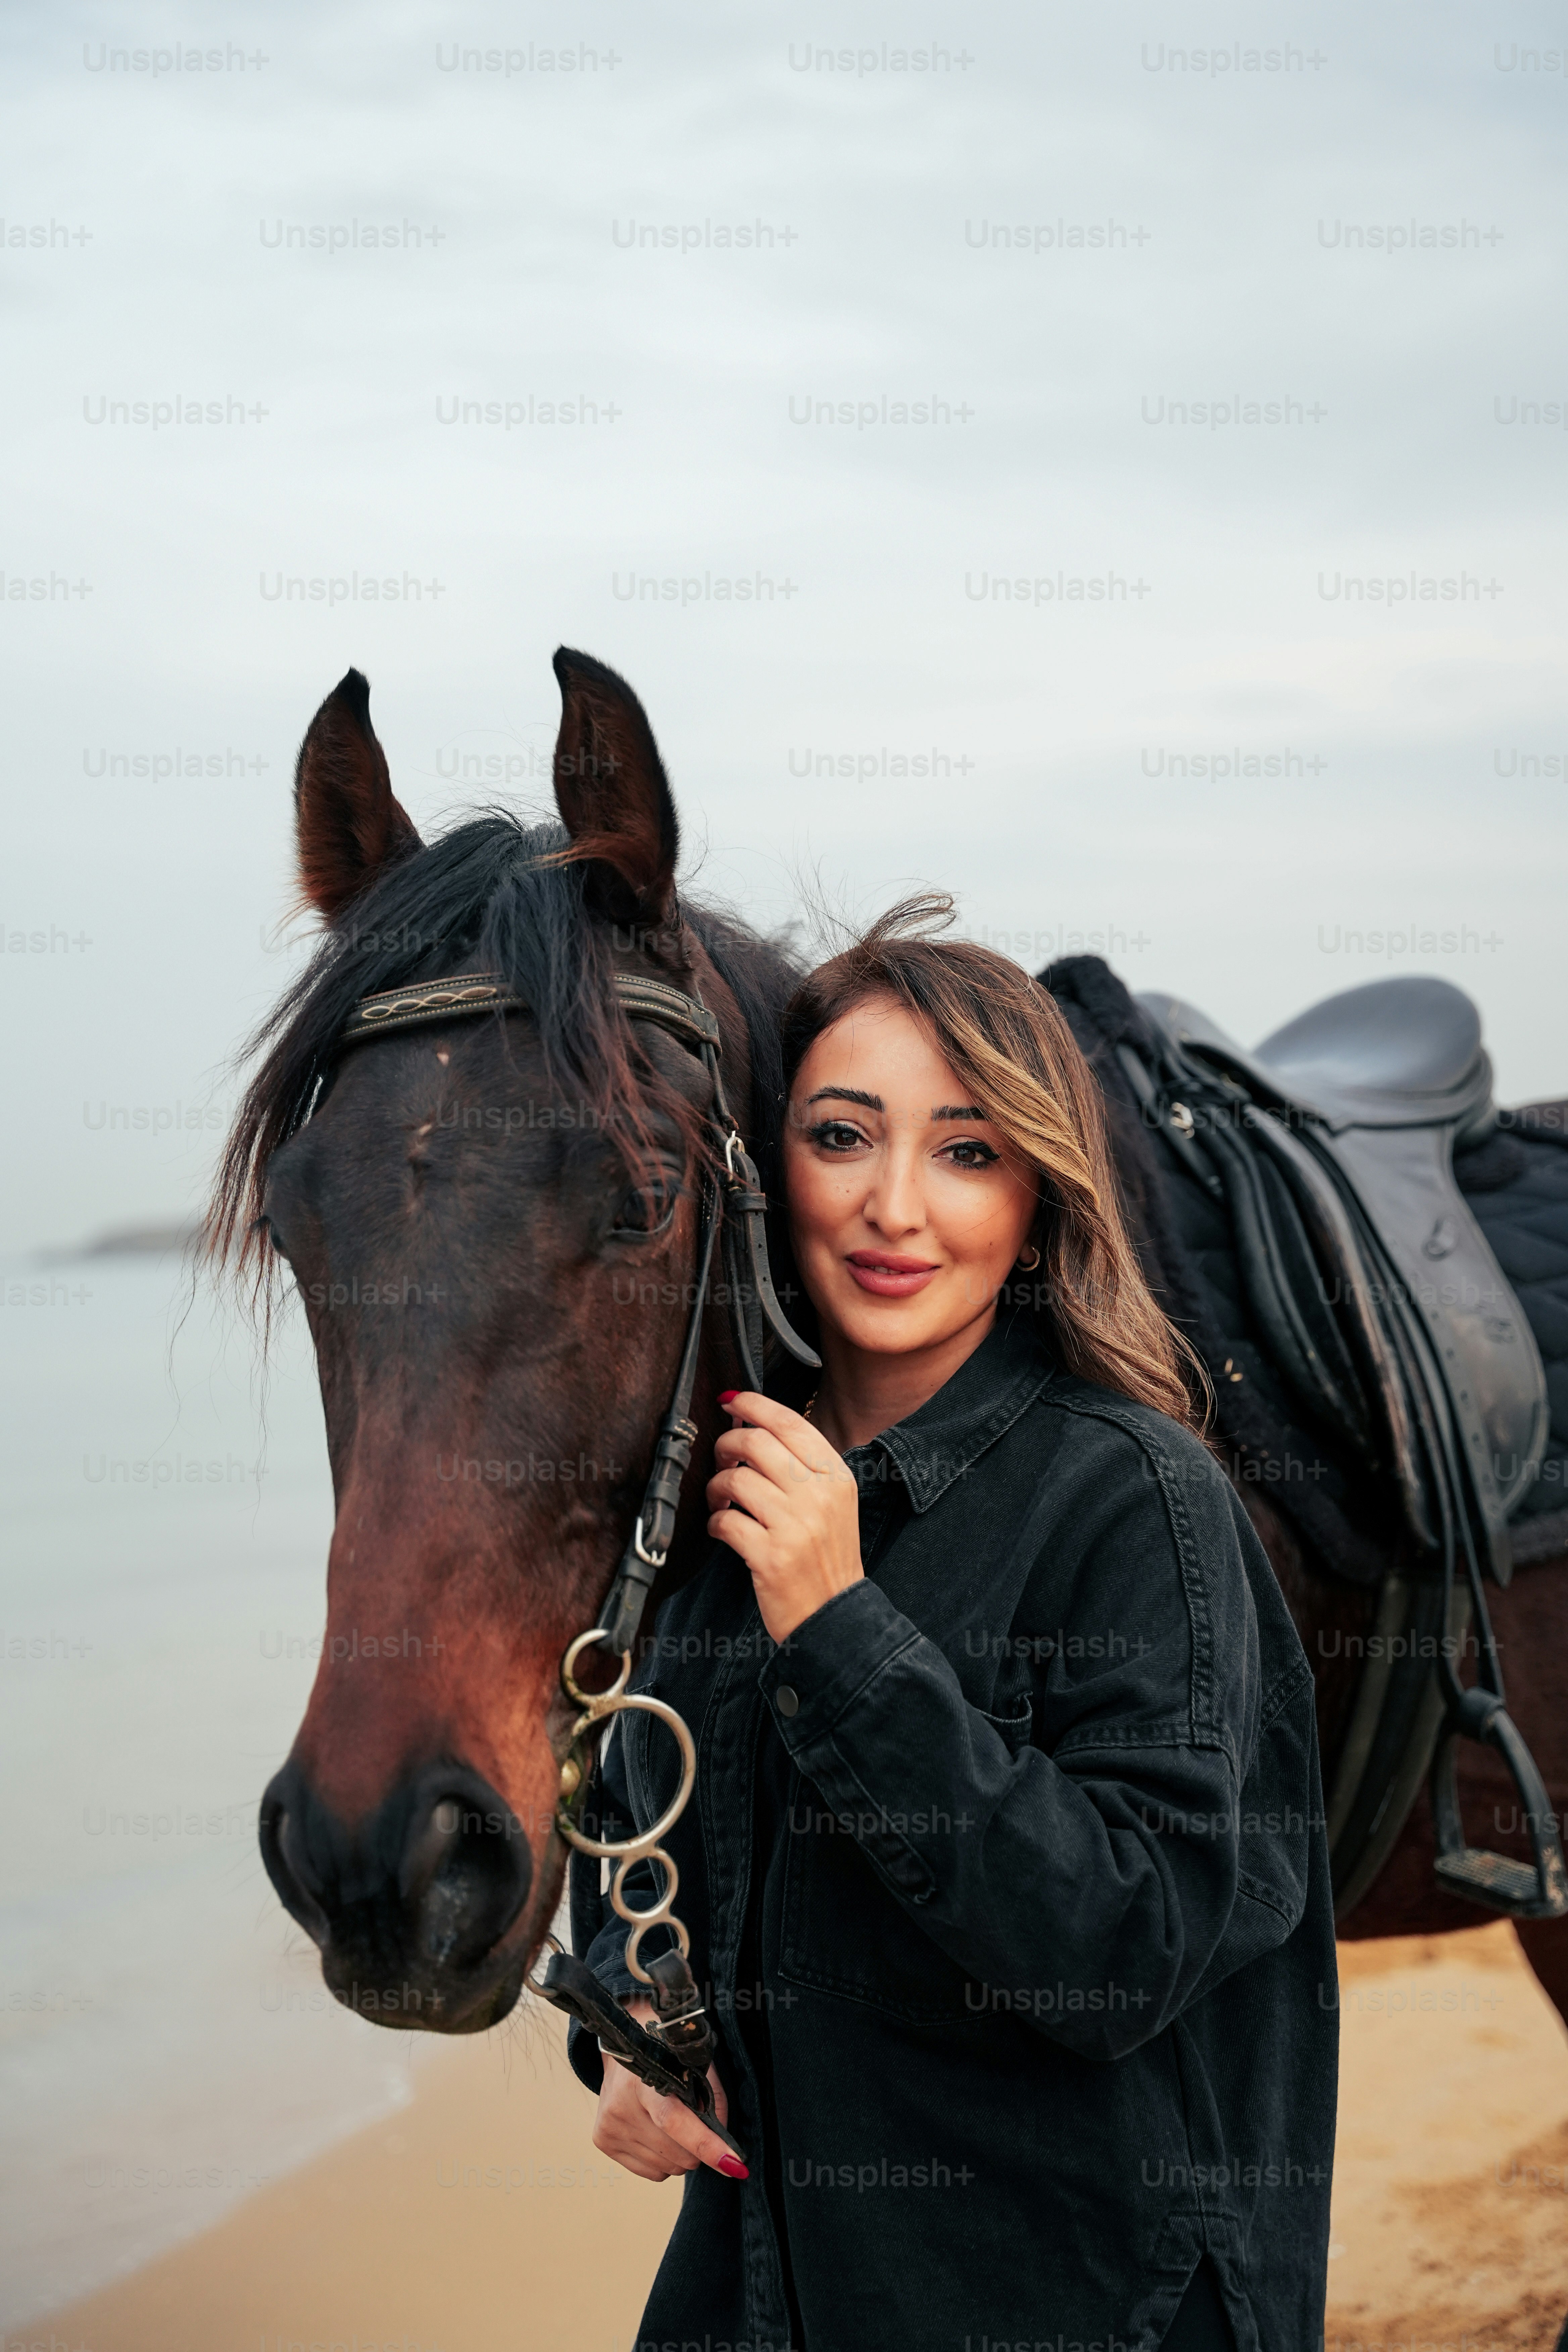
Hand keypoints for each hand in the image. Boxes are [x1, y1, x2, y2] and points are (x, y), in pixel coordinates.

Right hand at [591, 1999, 743, 2182]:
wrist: (625, 2044)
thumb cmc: (666, 2053)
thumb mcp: (696, 2064)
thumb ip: (714, 2101)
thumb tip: (726, 2149)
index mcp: (644, 2075)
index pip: (674, 2120)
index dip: (705, 2144)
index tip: (732, 2164)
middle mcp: (621, 2104)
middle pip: (678, 2153)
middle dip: (698, 2148)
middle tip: (695, 2120)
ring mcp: (610, 2126)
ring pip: (668, 2168)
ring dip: (680, 2154)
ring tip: (672, 2122)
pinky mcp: (604, 2141)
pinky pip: (652, 2173)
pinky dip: (664, 2160)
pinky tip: (656, 2132)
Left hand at [706, 1391, 862, 1643]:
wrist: (835, 1616)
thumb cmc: (826, 1557)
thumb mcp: (832, 1503)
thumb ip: (800, 1466)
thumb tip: (751, 1425)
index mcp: (836, 1477)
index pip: (789, 1422)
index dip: (753, 1404)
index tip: (730, 1401)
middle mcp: (819, 1496)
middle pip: (756, 1442)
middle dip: (727, 1444)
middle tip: (721, 1457)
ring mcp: (795, 1526)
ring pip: (736, 1478)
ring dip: (716, 1486)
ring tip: (720, 1499)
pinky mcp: (771, 1556)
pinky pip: (725, 1520)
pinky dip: (714, 1521)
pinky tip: (721, 1528)